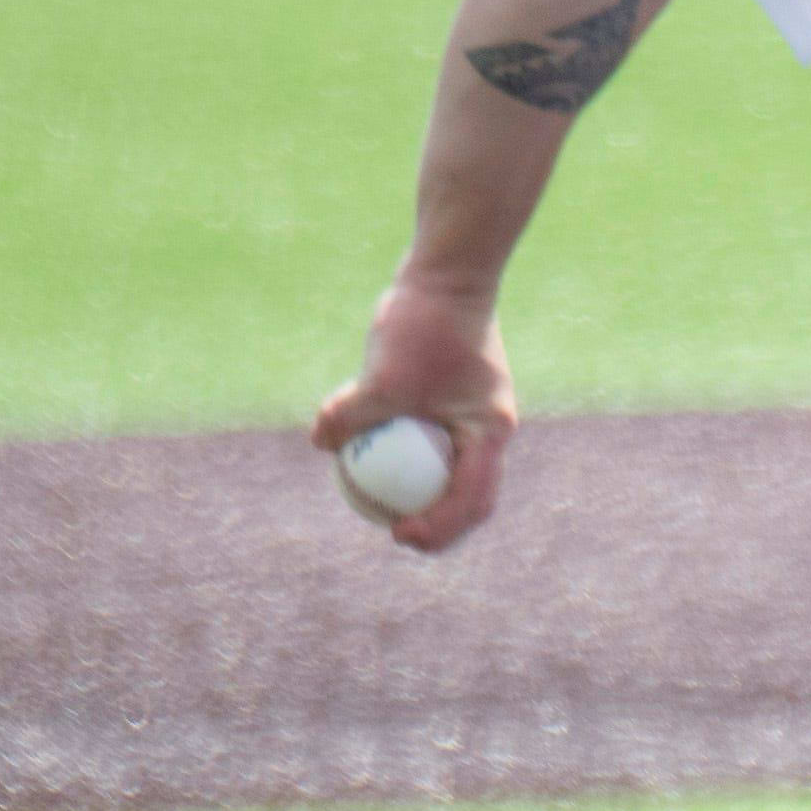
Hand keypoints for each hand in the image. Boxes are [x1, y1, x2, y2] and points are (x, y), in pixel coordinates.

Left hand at [312, 281, 517, 553]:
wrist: (445, 275)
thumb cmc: (424, 324)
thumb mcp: (382, 377)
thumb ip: (353, 416)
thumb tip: (321, 444)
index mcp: (489, 432)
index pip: (472, 499)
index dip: (439, 529)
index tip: (398, 534)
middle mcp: (488, 430)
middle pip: (469, 497)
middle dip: (435, 523)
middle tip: (394, 533)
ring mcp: (473, 416)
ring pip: (450, 472)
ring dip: (419, 493)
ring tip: (377, 503)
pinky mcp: (453, 401)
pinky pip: (432, 445)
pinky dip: (406, 460)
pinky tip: (366, 455)